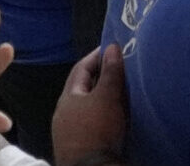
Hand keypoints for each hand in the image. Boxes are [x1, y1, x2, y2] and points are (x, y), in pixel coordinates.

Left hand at [50, 43, 127, 164]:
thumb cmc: (96, 129)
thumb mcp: (106, 98)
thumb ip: (110, 74)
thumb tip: (112, 47)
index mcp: (68, 97)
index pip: (81, 69)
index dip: (96, 57)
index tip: (112, 48)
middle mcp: (65, 110)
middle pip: (84, 87)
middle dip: (101, 76)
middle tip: (121, 68)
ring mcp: (71, 128)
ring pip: (89, 105)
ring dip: (104, 97)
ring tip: (124, 91)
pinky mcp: (81, 142)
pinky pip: (94, 120)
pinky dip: (105, 113)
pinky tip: (117, 116)